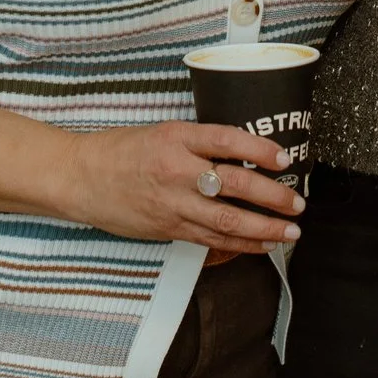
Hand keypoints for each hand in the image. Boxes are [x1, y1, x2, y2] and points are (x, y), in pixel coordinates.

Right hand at [57, 121, 306, 257]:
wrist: (81, 177)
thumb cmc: (121, 151)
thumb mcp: (162, 132)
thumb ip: (200, 142)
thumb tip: (245, 155)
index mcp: (176, 137)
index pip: (226, 139)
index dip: (258, 148)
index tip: (282, 157)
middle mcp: (176, 169)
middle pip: (235, 183)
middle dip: (273, 196)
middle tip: (297, 203)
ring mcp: (173, 203)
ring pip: (227, 220)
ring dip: (265, 228)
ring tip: (290, 231)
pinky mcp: (169, 228)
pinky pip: (211, 240)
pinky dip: (240, 244)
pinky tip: (261, 245)